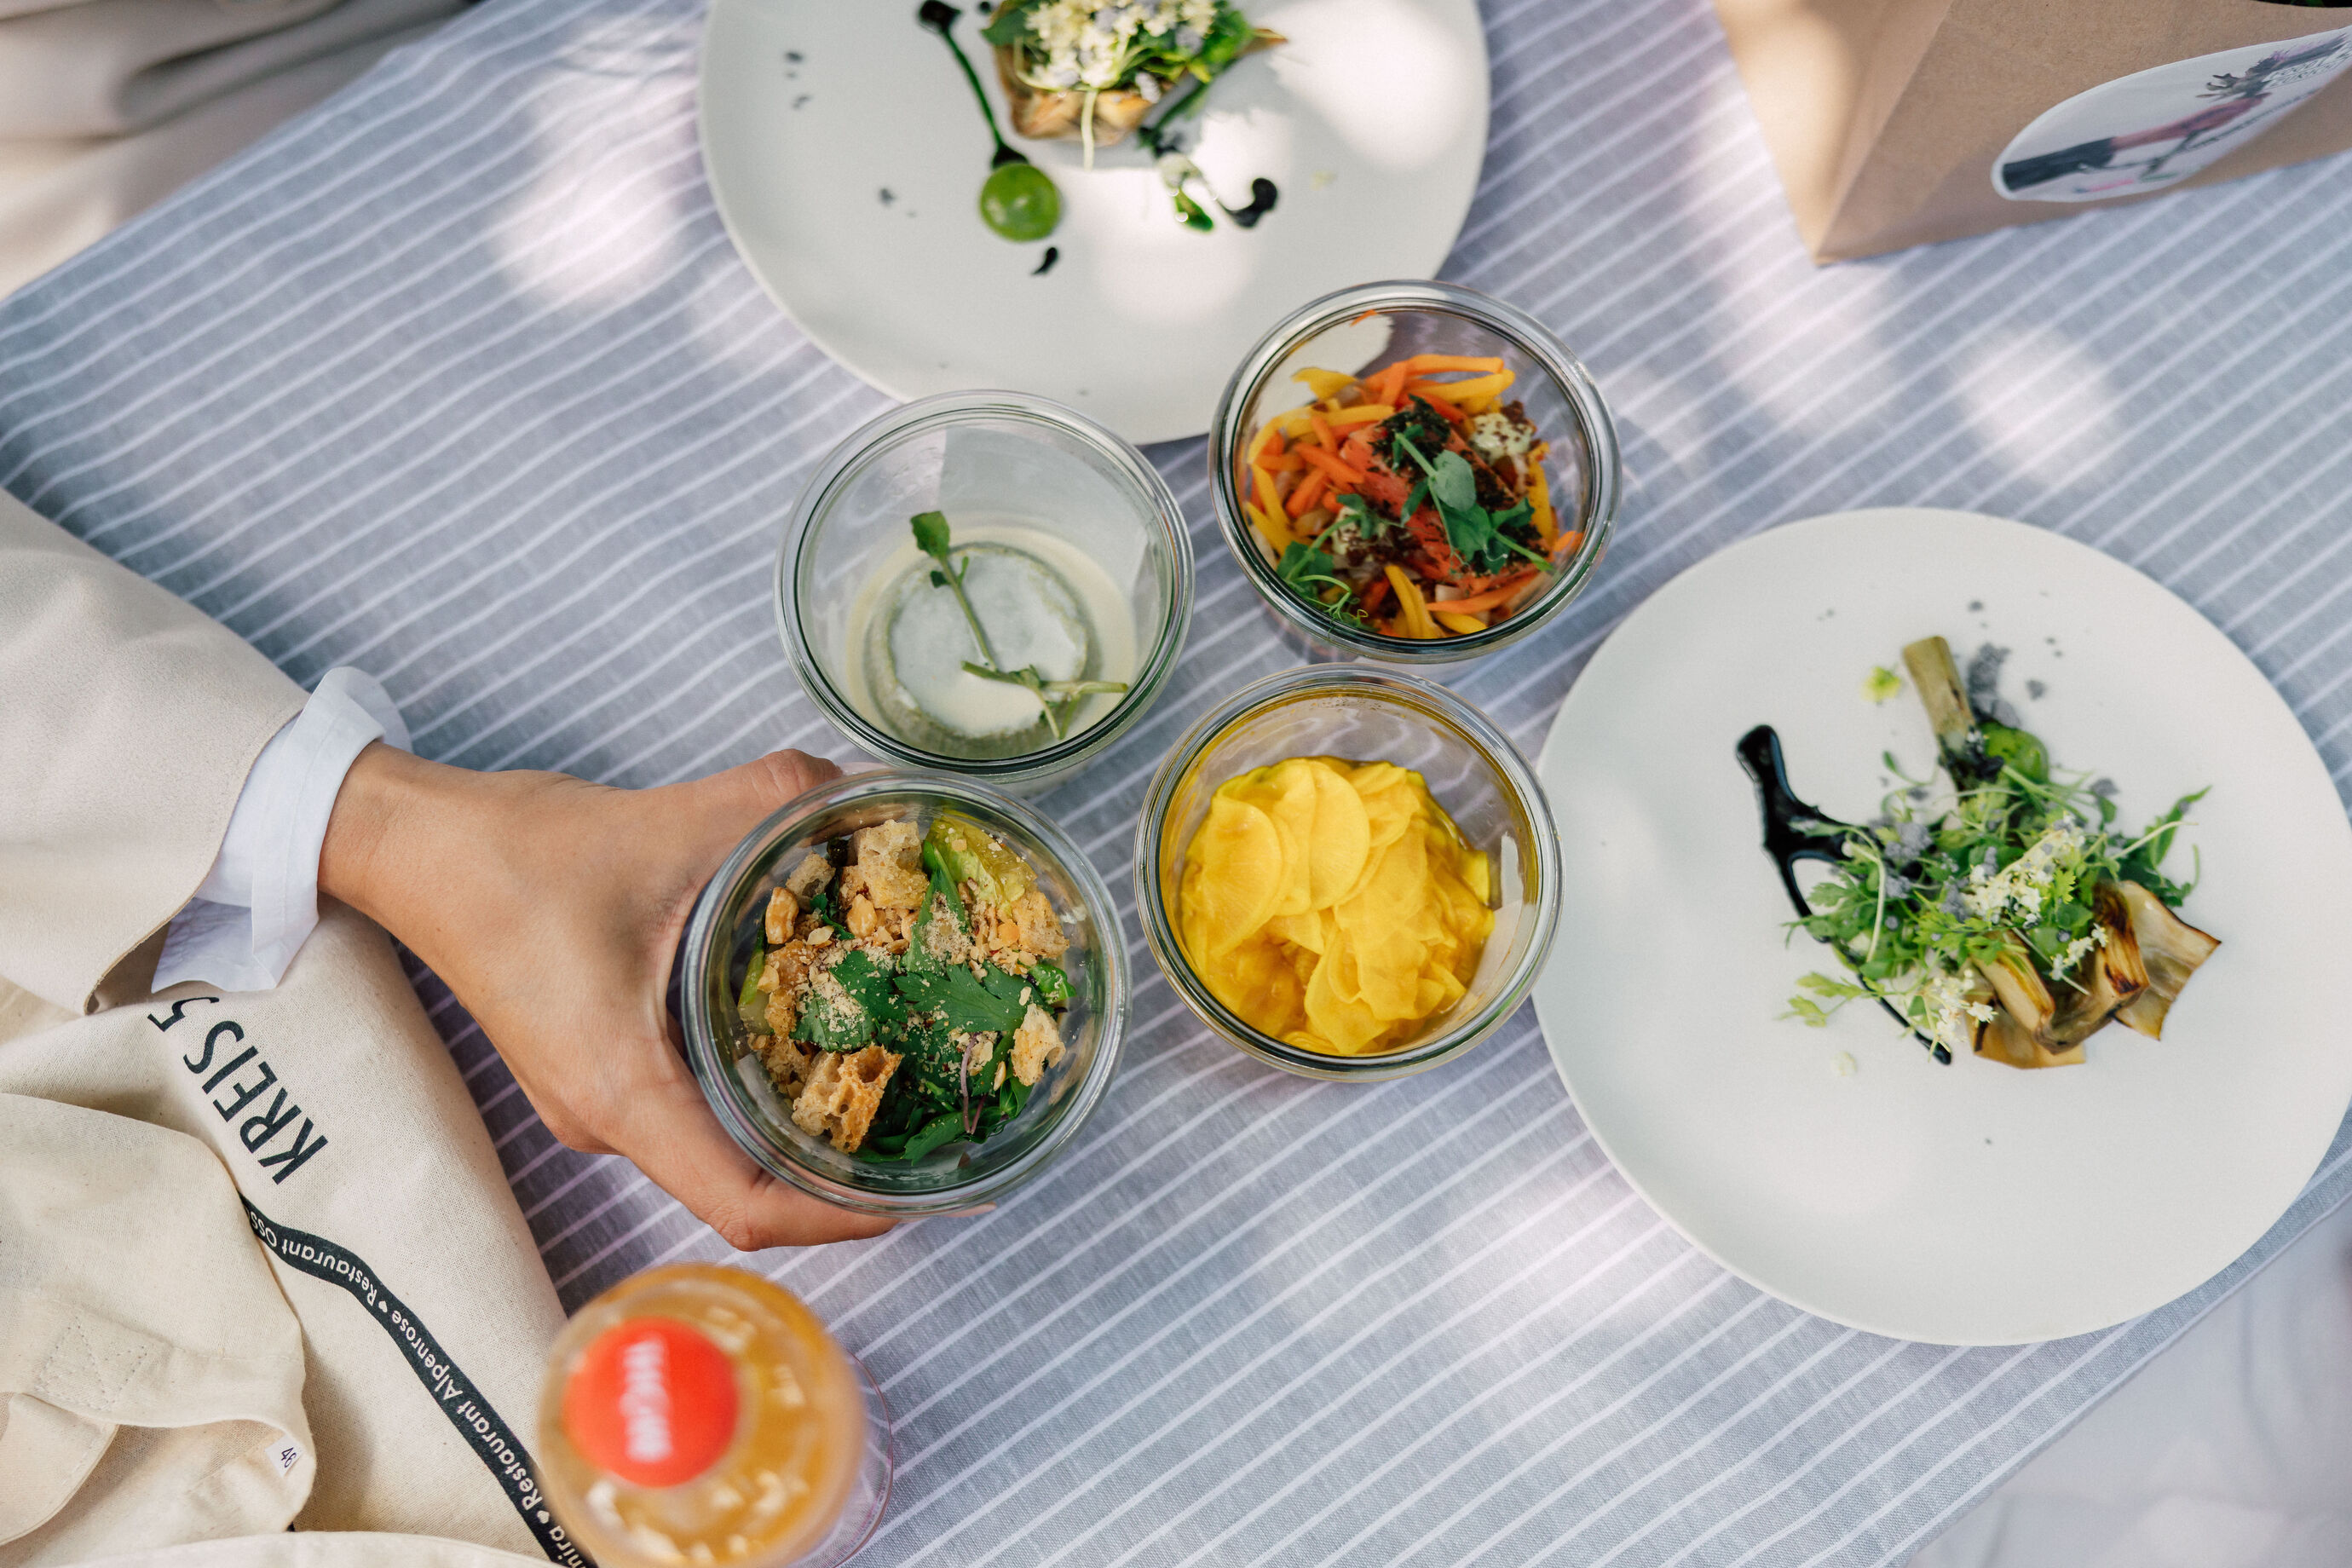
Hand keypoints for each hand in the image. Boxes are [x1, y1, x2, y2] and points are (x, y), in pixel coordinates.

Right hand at [320, 744, 895, 1249]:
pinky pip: (689, 1118)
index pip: (744, 1206)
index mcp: (622, 1090)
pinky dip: (755, 1102)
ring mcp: (591, 1109)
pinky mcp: (590, 1078)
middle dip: (840, 1175)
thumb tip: (878, 792)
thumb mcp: (671, 821)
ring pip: (716, 1156)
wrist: (416, 850)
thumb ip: (785, 802)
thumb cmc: (519, 853)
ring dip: (799, 1137)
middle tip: (932, 1134)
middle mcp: (604, 1122)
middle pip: (741, 1192)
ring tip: (893, 1089)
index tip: (919, 1190)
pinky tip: (813, 1047)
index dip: (839, 1215)